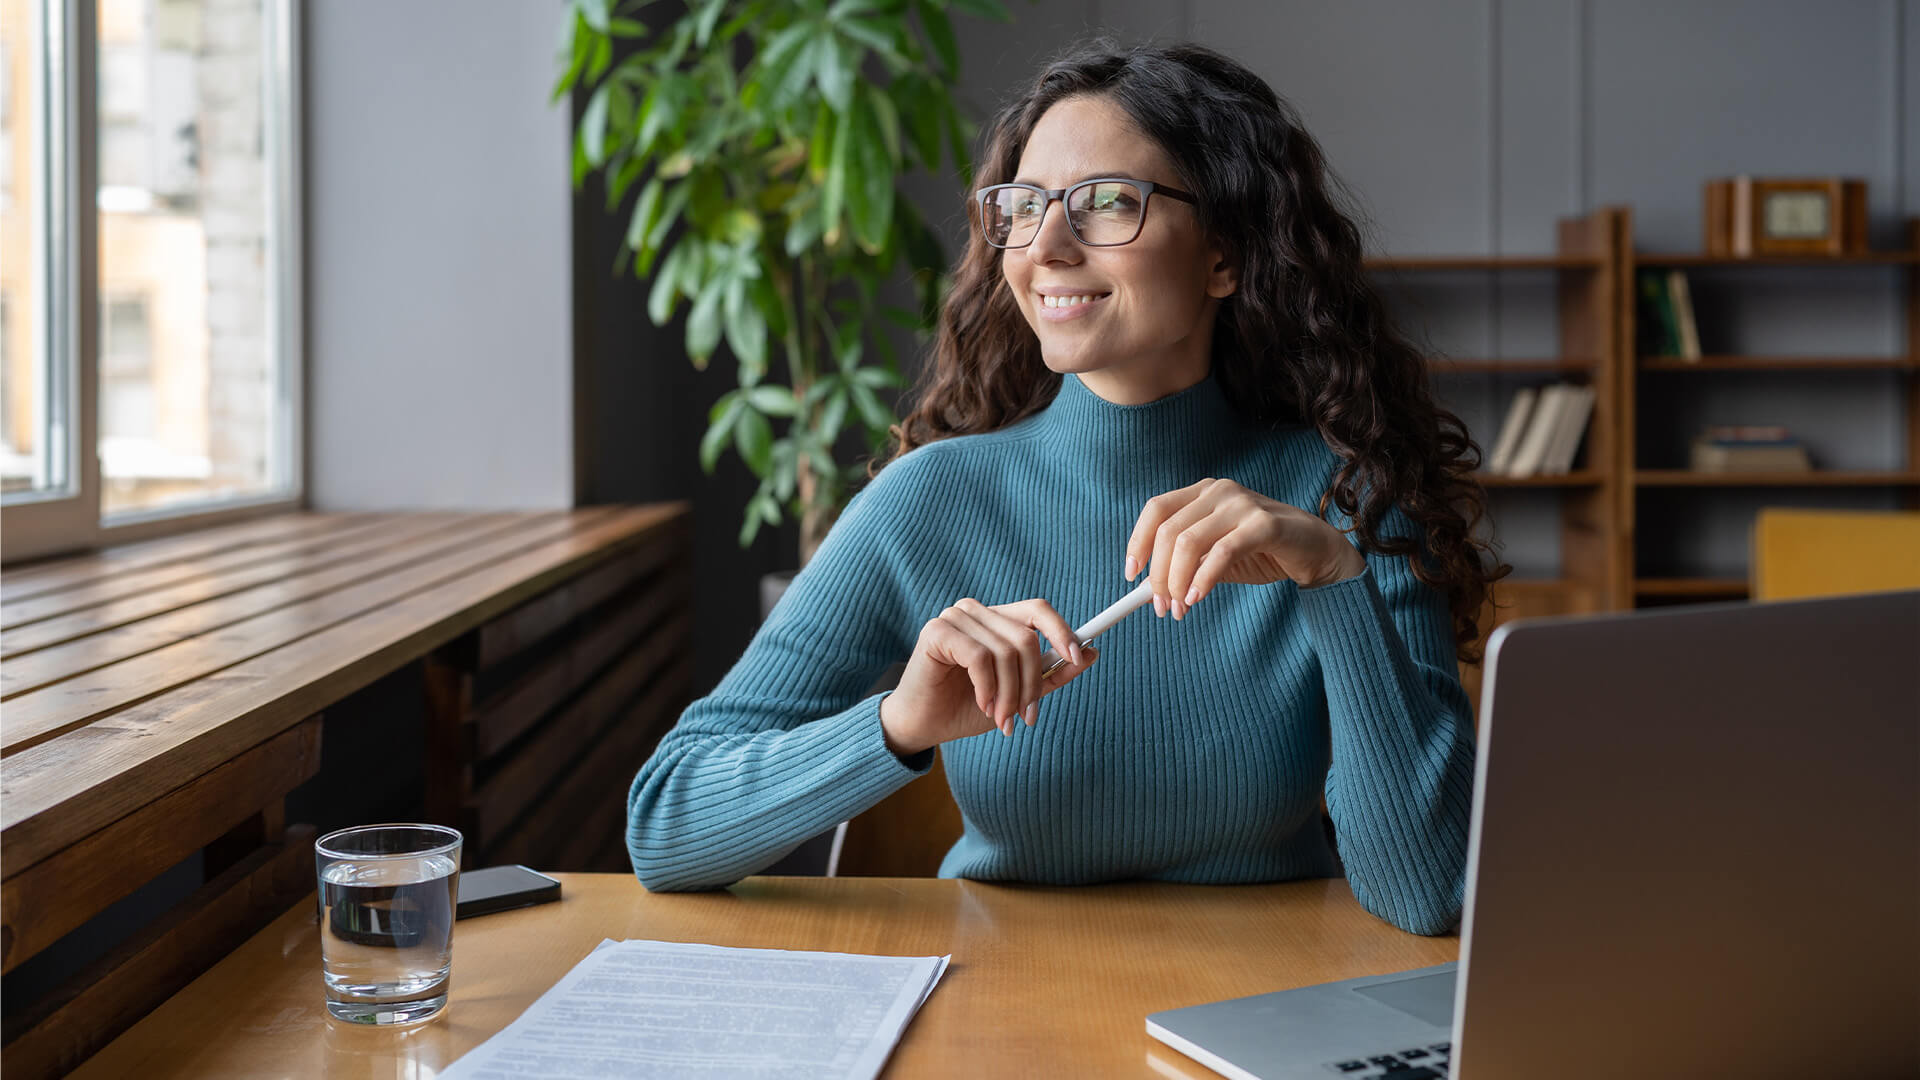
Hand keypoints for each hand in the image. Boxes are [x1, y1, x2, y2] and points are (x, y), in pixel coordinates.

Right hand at [879, 598, 1099, 756]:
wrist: (923, 725)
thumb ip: (1051, 673)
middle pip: (1026, 637)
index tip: (1080, 657)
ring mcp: (955, 617)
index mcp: (996, 619)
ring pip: (1006, 651)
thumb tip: (1092, 653)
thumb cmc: (966, 707)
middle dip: (1032, 683)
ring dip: (1010, 693)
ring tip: (1002, 718)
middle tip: (1026, 716)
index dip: (1062, 630)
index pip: (1038, 610)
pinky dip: (987, 687)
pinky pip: (980, 657)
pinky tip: (982, 704)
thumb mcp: (1019, 693)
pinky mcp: (938, 631)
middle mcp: (976, 611)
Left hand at [1124, 478, 1366, 619]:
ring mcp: (1242, 504)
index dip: (1138, 543)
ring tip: (1180, 608)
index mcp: (1203, 492)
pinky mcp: (1264, 524)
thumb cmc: (1263, 552)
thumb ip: (1185, 565)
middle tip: (1161, 606)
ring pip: (1189, 543)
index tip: (1131, 575)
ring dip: (1177, 582)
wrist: (1316, 552)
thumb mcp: (1215, 557)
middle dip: (1158, 574)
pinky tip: (1197, 598)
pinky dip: (1203, 579)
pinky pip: (1221, 553)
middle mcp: (1219, 491)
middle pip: (1168, 531)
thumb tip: (1148, 588)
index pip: (1156, 510)